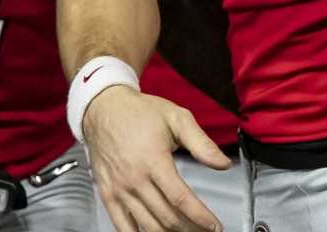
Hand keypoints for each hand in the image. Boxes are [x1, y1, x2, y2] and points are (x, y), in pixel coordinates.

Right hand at [82, 86, 231, 231]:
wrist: (103, 108)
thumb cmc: (139, 112)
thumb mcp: (177, 118)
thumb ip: (202, 143)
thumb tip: (223, 164)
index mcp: (154, 160)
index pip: (181, 199)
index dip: (200, 217)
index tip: (214, 225)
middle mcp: (135, 178)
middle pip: (167, 217)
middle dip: (190, 229)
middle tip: (205, 231)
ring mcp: (120, 189)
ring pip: (148, 226)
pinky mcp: (108, 194)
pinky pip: (122, 226)